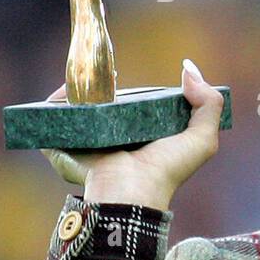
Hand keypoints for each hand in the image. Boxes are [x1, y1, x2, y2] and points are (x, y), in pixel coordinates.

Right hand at [40, 60, 225, 210]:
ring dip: (72, 90)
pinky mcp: (63, 148)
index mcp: (139, 137)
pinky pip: (51, 121)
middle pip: (99, 105)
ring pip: (74, 110)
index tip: (116, 72)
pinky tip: (64, 90)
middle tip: (96, 71)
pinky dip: (52, 104)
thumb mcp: (202, 138)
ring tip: (79, 76)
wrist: (133, 191)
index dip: (126, 89)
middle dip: (94, 85)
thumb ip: (208, 103)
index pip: (129, 106)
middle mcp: (112, 140)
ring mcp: (86, 144)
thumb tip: (187, 68)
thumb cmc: (168, 169)